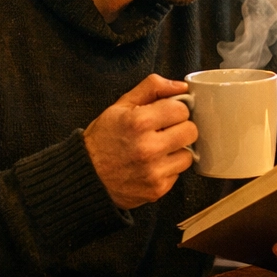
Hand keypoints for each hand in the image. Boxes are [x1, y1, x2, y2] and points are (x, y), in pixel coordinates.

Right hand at [83, 74, 196, 209]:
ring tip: (158, 149)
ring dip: (177, 151)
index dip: (174, 110)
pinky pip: (178, 174)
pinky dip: (169, 168)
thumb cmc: (103, 138)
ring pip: (188, 155)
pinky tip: (153, 165)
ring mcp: (153, 172)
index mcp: (139, 122)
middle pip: (191, 131)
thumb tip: (182, 86)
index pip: (181, 110)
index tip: (165, 115)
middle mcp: (148, 148)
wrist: (85, 176)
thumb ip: (152, 88)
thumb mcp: (121, 105)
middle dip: (180, 128)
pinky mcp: (157, 190)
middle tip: (165, 131)